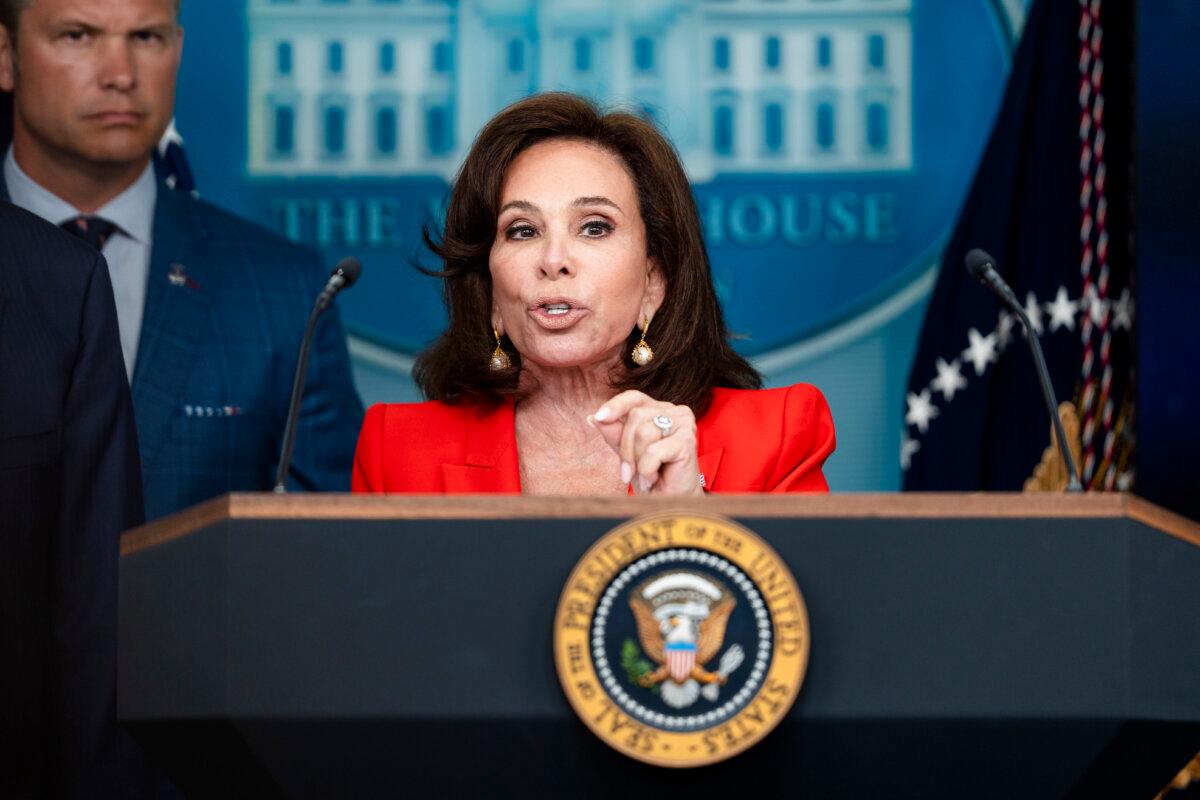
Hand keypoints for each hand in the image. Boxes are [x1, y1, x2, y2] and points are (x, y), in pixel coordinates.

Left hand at [588, 390, 703, 495]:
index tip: (599, 417)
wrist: (670, 502)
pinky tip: (655, 478)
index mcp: (659, 410)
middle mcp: (674, 412)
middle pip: (635, 417)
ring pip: (644, 433)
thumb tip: (593, 418)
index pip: (633, 397)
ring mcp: (684, 424)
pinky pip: (653, 451)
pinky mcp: (688, 440)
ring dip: (638, 461)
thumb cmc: (651, 476)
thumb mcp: (627, 453)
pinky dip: (648, 469)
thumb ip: (614, 434)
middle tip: (630, 472)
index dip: (616, 405)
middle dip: (626, 448)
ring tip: (648, 475)